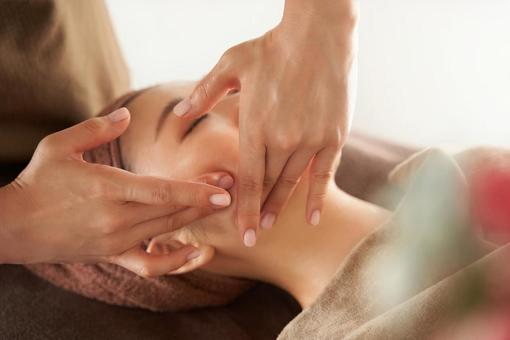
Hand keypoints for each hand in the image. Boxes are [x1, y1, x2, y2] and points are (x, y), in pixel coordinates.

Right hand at [0, 108, 232, 276]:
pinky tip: (197, 251)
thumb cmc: (37, 182)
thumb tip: (127, 118)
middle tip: (236, 186)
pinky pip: (150, 264)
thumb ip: (96, 130)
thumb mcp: (59, 146)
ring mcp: (115, 240)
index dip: (194, 192)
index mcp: (105, 188)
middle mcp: (115, 218)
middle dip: (206, 200)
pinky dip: (176, 260)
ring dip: (197, 219)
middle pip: (172, 211)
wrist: (12, 227)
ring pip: (167, 231)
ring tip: (221, 205)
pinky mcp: (112, 255)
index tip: (224, 189)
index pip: (160, 192)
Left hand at [173, 0, 357, 245]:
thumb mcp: (231, 65)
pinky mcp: (334, 136)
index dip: (244, 210)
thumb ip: (205, 93)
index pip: (247, 180)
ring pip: (292, 183)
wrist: (318, 34)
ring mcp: (311, 140)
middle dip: (258, 212)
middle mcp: (283, 140)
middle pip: (268, 186)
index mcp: (255, 126)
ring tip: (270, 226)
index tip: (241, 235)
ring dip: (281, 207)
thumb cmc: (271, 48)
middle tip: (251, 235)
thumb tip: (180, 113)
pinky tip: (311, 217)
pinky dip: (317, 197)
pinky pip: (324, 174)